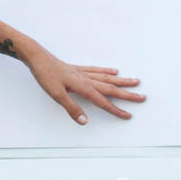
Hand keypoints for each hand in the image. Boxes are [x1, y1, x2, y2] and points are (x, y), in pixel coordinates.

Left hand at [26, 51, 143, 123]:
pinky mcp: (77, 68)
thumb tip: (85, 122)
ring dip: (122, 81)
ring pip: (107, 78)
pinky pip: (96, 70)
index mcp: (83, 87)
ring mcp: (83, 72)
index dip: (116, 110)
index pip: (103, 101)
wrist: (38, 57)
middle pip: (111, 88)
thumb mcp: (56, 95)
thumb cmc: (46, 76)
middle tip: (143, 97)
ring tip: (135, 81)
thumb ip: (72, 108)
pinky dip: (106, 71)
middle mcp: (86, 79)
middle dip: (127, 94)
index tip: (128, 115)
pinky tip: (114, 71)